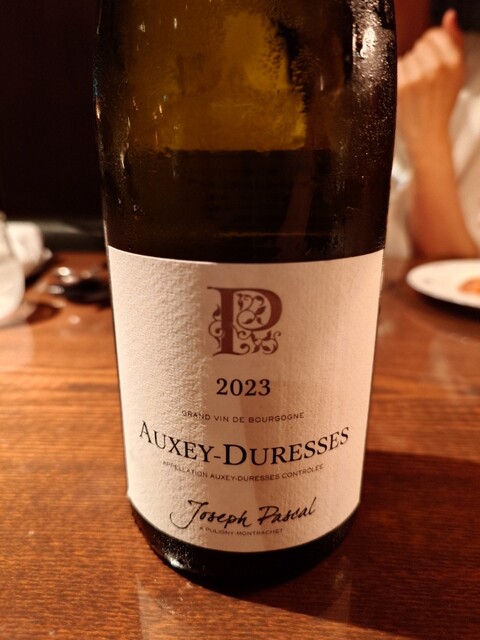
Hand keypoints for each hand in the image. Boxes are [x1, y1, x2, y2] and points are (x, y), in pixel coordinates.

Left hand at [397, 10, 464, 159]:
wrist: (427, 135)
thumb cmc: (440, 104)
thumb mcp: (456, 74)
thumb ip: (454, 42)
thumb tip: (449, 16)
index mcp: (454, 62)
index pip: (433, 35)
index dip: (429, 48)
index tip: (429, 63)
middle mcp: (437, 68)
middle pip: (418, 46)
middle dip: (418, 60)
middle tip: (422, 82)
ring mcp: (417, 76)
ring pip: (405, 58)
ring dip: (406, 70)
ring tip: (414, 89)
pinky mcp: (401, 86)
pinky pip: (393, 69)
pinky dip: (395, 79)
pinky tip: (404, 93)